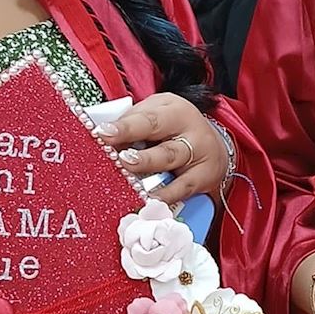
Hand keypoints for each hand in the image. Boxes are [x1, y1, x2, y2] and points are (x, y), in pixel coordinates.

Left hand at [100, 93, 227, 203]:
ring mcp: (199, 156)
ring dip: (150, 174)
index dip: (125, 127)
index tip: (103, 133)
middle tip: (121, 159)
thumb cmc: (174, 127)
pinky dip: (165, 197)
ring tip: (132, 182)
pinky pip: (182, 190)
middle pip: (163, 145)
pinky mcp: (203, 178)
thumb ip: (132, 123)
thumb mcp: (157, 113)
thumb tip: (102, 138)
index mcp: (174, 112)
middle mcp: (190, 133)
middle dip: (141, 156)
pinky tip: (150, 202)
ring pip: (172, 164)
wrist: (212, 143)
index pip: (147, 119)